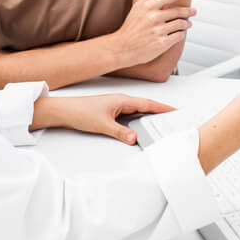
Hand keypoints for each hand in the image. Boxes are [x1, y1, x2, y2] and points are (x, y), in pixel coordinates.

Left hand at [33, 94, 175, 144]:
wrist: (65, 111)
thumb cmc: (81, 112)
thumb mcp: (103, 125)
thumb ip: (121, 133)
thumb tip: (135, 139)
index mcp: (122, 100)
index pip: (147, 104)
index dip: (162, 107)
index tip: (174, 109)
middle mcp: (120, 101)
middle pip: (145, 105)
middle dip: (159, 110)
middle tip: (172, 116)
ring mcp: (115, 106)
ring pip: (137, 110)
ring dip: (148, 114)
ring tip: (160, 120)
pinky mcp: (110, 111)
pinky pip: (129, 114)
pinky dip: (138, 118)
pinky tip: (139, 124)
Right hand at [108, 0, 202, 68]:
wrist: (122, 47)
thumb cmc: (132, 25)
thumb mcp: (139, 5)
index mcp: (149, 5)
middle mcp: (154, 17)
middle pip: (180, 10)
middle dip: (190, 11)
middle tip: (194, 11)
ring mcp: (158, 31)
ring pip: (182, 24)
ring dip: (187, 23)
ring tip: (188, 24)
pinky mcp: (161, 44)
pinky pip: (179, 36)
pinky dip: (182, 34)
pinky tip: (180, 33)